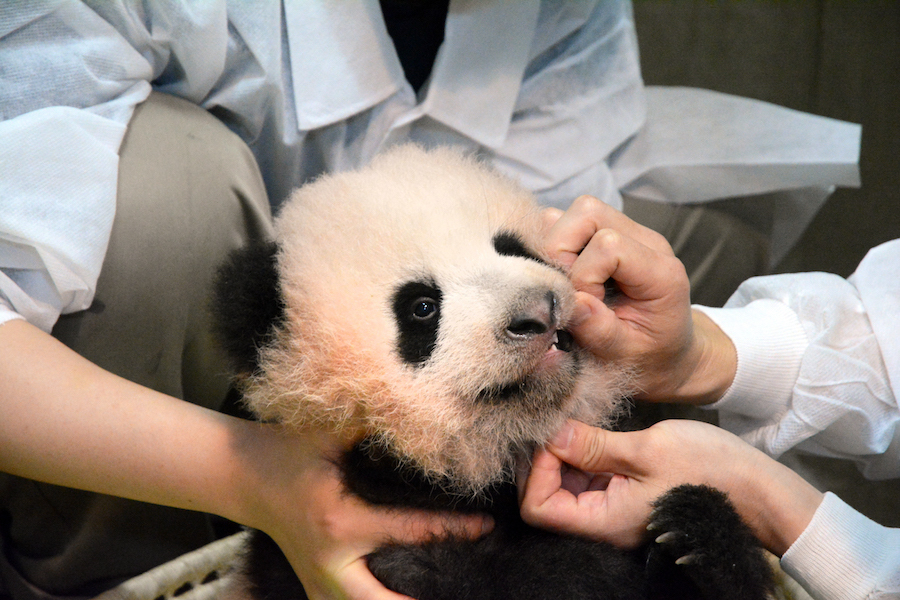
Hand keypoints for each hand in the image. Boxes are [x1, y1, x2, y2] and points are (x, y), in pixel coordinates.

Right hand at [234, 425, 492, 599]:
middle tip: (464, 592)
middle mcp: (330, 563)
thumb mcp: (331, 433)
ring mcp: (317, 582)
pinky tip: (399, 594)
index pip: (410, 532)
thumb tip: (424, 412)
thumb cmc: (290, 449)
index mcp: (342, 523)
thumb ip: (376, 426)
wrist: (245, 474)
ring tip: (436, 593)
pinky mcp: (312, 587)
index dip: (453, 530)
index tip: (486, 526)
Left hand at [519, 419, 822, 555]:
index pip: (537, 508)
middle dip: (549, 458)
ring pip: (567, 487)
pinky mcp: (626, 498)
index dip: (536, 470)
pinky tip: (600, 435)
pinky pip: (590, 482)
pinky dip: (587, 457)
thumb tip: (551, 434)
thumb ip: (593, 445)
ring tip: (584, 424)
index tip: (555, 437)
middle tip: (564, 422)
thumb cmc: (711, 471)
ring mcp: (614, 513)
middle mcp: (604, 524)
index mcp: (605, 521)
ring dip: (568, 455)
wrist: (758, 490)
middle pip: (547, 497)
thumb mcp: (647, 449)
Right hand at [540, 196, 734, 403]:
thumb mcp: (626, 356)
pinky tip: (567, 274)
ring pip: (577, 211)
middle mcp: (647, 241)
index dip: (583, 277)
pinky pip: (573, 220)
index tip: (584, 308)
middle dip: (560, 250)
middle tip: (566, 289)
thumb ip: (600, 330)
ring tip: (567, 282)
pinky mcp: (612, 232)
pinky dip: (559, 244)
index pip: (608, 246)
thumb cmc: (650, 357)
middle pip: (588, 212)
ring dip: (558, 245)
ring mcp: (630, 232)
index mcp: (660, 272)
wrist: (670, 351)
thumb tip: (570, 301)